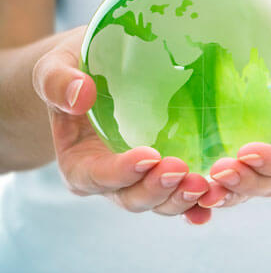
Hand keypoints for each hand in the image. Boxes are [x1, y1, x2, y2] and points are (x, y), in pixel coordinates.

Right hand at [32, 26, 210, 224]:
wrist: (102, 73)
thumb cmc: (79, 71)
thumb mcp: (57, 67)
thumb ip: (57, 81)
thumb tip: (80, 95)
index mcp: (80, 161)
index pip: (97, 176)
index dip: (121, 172)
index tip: (148, 156)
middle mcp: (111, 178)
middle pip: (132, 197)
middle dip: (156, 189)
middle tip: (181, 170)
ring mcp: (139, 178)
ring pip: (159, 201)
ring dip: (180, 198)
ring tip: (203, 184)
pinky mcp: (161, 171)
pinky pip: (178, 193)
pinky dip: (195, 205)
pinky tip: (212, 201)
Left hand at [198, 0, 270, 208]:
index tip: (249, 153)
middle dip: (247, 183)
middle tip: (219, 174)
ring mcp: (262, 148)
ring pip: (248, 184)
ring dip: (227, 192)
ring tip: (202, 190)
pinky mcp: (236, 142)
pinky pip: (228, 172)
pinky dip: (211, 188)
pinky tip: (189, 191)